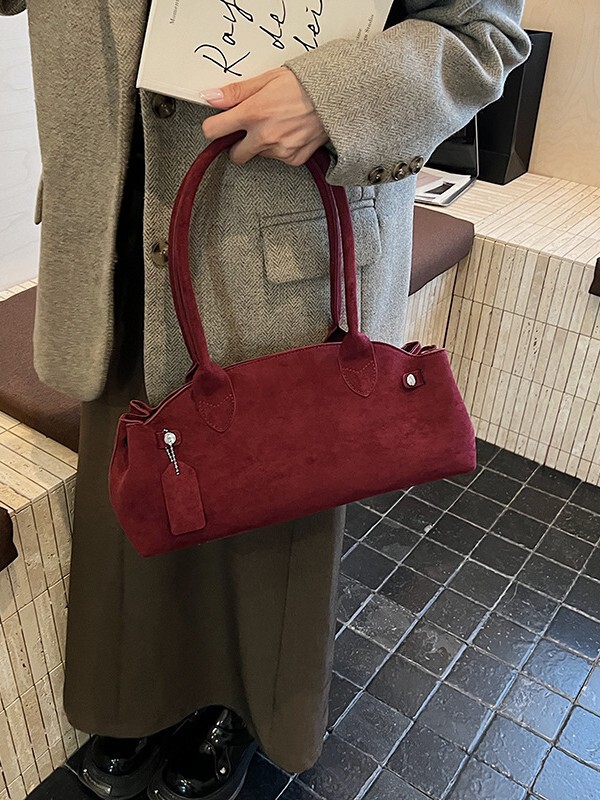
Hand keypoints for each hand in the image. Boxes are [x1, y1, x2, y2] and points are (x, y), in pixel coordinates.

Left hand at [201, 67, 328, 166]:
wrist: (337, 96)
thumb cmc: (306, 84)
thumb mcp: (267, 79)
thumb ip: (236, 92)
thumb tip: (211, 97)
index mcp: (253, 113)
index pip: (214, 130)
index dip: (213, 127)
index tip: (217, 125)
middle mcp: (264, 136)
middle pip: (235, 154)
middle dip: (238, 144)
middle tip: (250, 129)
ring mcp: (280, 151)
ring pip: (259, 155)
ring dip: (263, 144)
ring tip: (278, 124)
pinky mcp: (294, 159)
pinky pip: (279, 159)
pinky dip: (281, 148)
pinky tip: (290, 132)